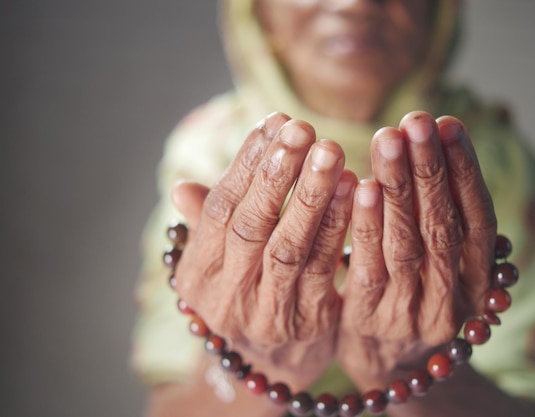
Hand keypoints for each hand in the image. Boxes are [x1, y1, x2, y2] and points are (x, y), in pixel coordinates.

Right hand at [173, 112, 356, 389]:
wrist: (271, 359)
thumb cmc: (247, 289)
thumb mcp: (219, 261)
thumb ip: (208, 224)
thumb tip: (181, 189)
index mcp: (199, 272)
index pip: (220, 208)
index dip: (247, 163)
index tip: (274, 122)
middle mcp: (226, 294)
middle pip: (252, 225)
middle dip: (278, 174)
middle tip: (302, 128)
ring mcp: (267, 311)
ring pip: (288, 246)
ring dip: (310, 196)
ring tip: (329, 151)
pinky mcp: (308, 320)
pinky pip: (325, 268)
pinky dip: (338, 227)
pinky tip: (353, 190)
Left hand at [337, 112, 496, 386]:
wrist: (391, 367)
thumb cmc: (416, 297)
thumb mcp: (445, 265)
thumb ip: (444, 220)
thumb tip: (439, 150)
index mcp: (478, 278)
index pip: (478, 217)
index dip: (465, 169)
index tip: (448, 124)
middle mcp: (452, 296)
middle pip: (443, 224)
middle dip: (430, 168)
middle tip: (416, 120)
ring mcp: (411, 310)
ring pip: (408, 242)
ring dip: (399, 187)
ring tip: (388, 139)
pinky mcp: (370, 317)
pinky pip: (368, 267)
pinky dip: (367, 226)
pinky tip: (361, 188)